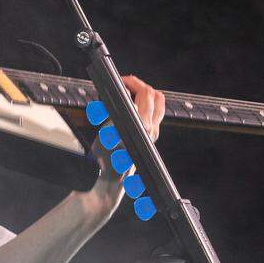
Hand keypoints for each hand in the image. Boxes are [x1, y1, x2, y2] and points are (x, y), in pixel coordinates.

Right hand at [76, 75, 165, 222]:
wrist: (111, 181)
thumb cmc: (106, 160)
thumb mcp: (105, 133)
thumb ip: (114, 113)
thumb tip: (122, 98)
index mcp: (143, 126)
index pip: (144, 93)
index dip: (131, 82)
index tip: (118, 81)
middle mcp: (152, 129)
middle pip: (154, 95)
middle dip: (138, 85)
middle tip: (123, 85)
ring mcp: (153, 133)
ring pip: (158, 103)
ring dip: (144, 94)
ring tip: (127, 93)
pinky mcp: (151, 136)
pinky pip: (154, 112)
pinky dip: (145, 103)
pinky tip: (130, 106)